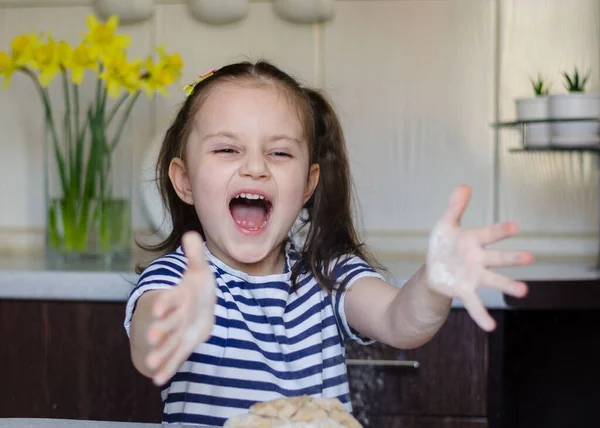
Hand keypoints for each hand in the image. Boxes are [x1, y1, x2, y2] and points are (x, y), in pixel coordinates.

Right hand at [145, 231, 216, 385]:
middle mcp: (174, 317)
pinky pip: (175, 358)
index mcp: (178, 298)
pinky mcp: (183, 345)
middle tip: (152, 336)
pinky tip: (157, 380)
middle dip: (160, 329)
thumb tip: (191, 233)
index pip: (170, 299)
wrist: (195, 307)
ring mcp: (177, 333)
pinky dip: (167, 368)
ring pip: (168, 344)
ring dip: (160, 352)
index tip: (159, 308)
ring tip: (151, 364)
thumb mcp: (199, 271)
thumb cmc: (196, 289)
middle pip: (167, 323)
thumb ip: (195, 255)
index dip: (165, 303)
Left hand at [426, 185, 532, 331]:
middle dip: (513, 258)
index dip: (501, 230)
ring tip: (523, 292)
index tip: (515, 227)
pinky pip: (475, 304)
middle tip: (530, 257)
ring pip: (494, 281)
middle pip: (498, 258)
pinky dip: (482, 316)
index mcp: (475, 241)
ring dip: (508, 286)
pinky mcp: (465, 291)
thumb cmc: (444, 245)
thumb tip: (464, 186)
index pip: (490, 234)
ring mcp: (474, 276)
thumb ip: (455, 207)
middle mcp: (479, 259)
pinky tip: (489, 326)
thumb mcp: (445, 225)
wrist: (434, 269)